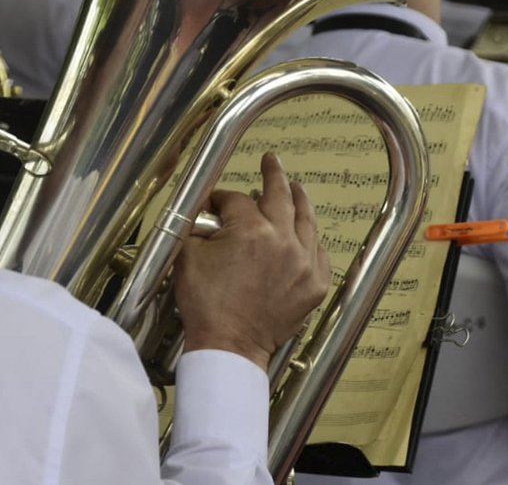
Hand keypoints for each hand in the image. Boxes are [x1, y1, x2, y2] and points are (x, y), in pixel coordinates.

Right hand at [175, 152, 330, 369]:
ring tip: (296, 188)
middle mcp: (283, 240)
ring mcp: (303, 262)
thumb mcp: (188, 257)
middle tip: (272, 161)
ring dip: (300, 200)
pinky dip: (311, 240)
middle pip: (280, 196)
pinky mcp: (314, 284)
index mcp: (251, 230)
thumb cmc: (206, 304)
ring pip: (306, 220)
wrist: (229, 346)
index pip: (236, 201)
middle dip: (274, 174)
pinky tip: (306, 233)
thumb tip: (205, 217)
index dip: (222, 198)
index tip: (214, 202)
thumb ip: (197, 229)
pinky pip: (319, 252)